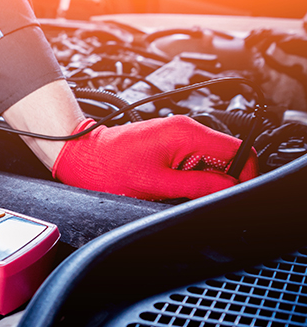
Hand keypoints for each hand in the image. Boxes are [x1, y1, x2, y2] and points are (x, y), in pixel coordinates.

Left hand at [52, 116, 257, 200]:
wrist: (80, 155)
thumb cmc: (107, 167)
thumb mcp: (156, 185)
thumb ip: (197, 187)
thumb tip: (228, 189)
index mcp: (186, 133)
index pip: (238, 150)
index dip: (246, 174)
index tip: (237, 193)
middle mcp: (184, 128)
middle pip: (226, 155)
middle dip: (223, 179)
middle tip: (202, 198)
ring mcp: (175, 133)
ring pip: (210, 159)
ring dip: (204, 178)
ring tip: (178, 191)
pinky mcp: (166, 141)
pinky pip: (192, 158)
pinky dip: (189, 174)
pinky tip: (171, 184)